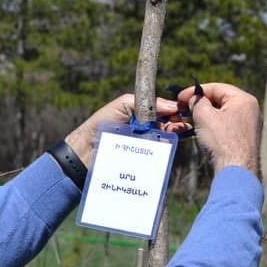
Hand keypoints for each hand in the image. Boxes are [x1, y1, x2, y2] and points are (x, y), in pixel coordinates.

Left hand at [64, 94, 178, 166]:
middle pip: (170, 129)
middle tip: (181, 122)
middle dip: (178, 124)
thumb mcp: (122, 105)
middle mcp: (147, 133)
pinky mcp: (142, 163)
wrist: (84, 151)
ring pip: (166, 144)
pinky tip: (166, 146)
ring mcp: (145, 149)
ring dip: (173, 137)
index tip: (182, 110)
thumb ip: (146, 102)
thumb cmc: (100, 125)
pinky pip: (157, 159)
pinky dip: (163, 153)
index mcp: (143, 118)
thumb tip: (172, 105)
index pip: (165, 113)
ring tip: (174, 132)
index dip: (175, 112)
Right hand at [175, 82, 260, 174]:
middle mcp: (250, 110)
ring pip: (222, 114)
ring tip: (189, 120)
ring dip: (205, 116)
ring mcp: (248, 125)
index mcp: (244, 100)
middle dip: (200, 104)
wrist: (236, 171)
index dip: (195, 91)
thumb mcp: (204, 116)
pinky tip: (201, 132)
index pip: (216, 88)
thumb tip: (194, 99)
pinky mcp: (244, 139)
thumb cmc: (222, 141)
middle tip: (183, 108)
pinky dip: (212, 126)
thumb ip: (197, 102)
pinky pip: (226, 126)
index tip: (180, 98)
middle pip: (220, 100)